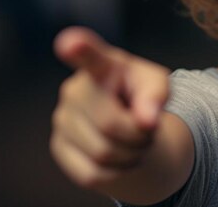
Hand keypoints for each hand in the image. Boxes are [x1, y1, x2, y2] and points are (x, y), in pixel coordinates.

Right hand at [50, 26, 169, 190]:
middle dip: (138, 133)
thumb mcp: (158, 88)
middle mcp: (74, 89)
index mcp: (103, 65)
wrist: (132, 122)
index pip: (90, 56)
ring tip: (134, 139)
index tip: (71, 44)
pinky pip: (93, 173)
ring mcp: (62, 119)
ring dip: (131, 153)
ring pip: (102, 153)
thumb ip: (156, 97)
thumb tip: (146, 121)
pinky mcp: (59, 147)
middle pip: (109, 124)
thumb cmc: (144, 95)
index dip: (80, 49)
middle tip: (146, 127)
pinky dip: (117, 171)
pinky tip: (120, 156)